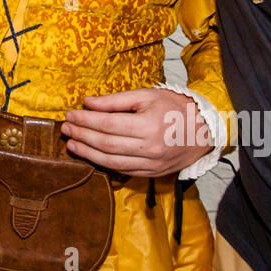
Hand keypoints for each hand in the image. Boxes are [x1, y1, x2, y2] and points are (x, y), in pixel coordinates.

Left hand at [62, 88, 212, 176]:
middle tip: (65, 129)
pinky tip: (91, 156)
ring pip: (111, 162)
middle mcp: (149, 148)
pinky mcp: (152, 174)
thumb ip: (116, 100)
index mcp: (148, 125)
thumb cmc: (174, 107)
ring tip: (71, 144)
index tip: (70, 115)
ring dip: (87, 154)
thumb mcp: (147, 96)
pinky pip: (123, 171)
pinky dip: (104, 164)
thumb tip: (88, 102)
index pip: (107, 125)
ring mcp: (151, 164)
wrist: (204, 130)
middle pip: (106, 144)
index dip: (85, 121)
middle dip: (81, 136)